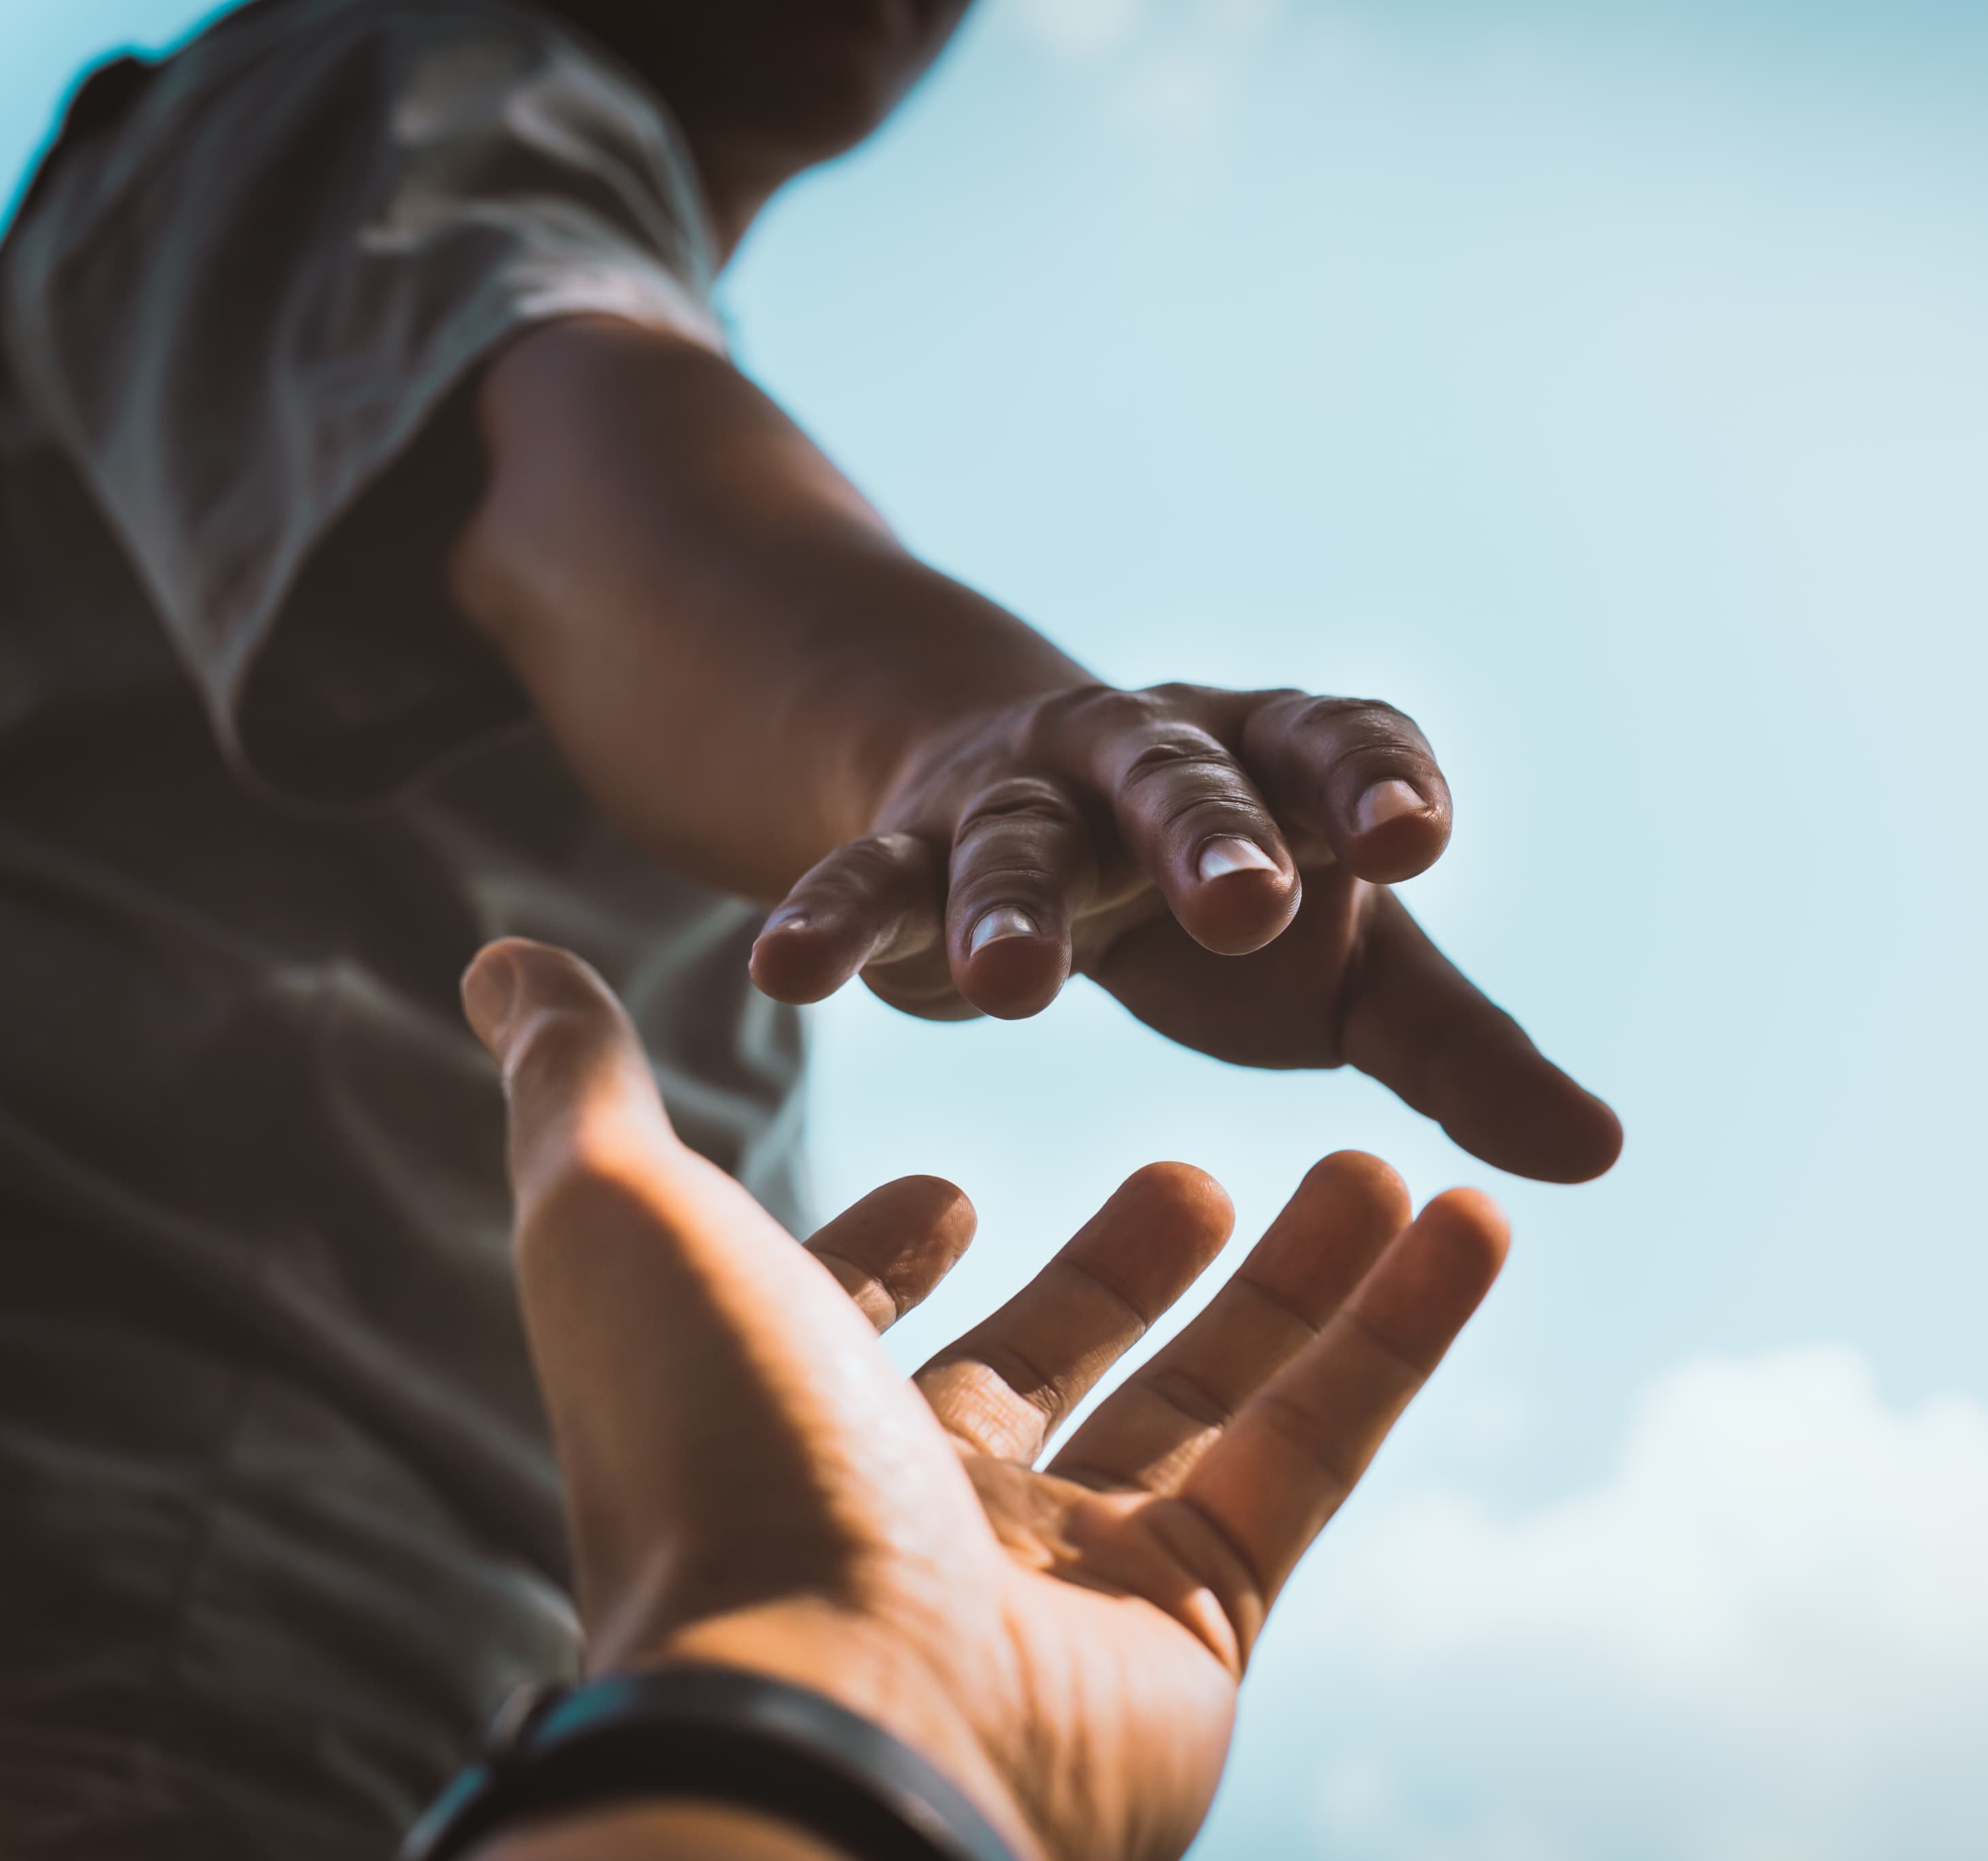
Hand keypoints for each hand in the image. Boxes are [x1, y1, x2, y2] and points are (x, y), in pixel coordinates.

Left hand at [462, 937, 1510, 1860]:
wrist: (828, 1713)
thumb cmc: (711, 1449)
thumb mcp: (621, 1216)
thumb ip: (577, 1083)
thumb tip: (501, 956)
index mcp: (795, 1413)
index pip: (857, 1324)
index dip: (894, 1254)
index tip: (948, 1187)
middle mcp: (924, 1504)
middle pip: (1059, 1356)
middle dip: (1131, 1263)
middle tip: (1200, 1171)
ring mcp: (1066, 1574)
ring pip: (1212, 1399)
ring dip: (1301, 1282)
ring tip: (1377, 1163)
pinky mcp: (1197, 1625)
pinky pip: (1314, 1457)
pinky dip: (1397, 1339)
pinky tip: (1464, 1220)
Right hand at [748, 683, 1620, 1182]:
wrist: (1034, 805)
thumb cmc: (1226, 899)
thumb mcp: (1349, 969)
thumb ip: (1459, 1050)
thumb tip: (1600, 1156)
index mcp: (1276, 770)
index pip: (1335, 746)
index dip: (1374, 780)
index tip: (1416, 836)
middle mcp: (1148, 764)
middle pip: (1179, 782)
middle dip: (1206, 837)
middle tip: (1245, 903)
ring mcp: (1020, 802)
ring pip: (1011, 842)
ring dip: (1008, 905)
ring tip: (1008, 993)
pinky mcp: (910, 850)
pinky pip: (866, 880)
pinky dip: (829, 920)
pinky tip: (782, 971)